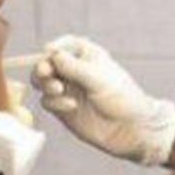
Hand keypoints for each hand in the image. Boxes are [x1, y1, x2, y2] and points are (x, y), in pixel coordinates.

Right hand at [31, 35, 174, 165]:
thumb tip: (52, 53)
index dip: (54, 47)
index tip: (50, 51)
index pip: (64, 45)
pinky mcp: (63, 108)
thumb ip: (74, 67)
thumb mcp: (98, 79)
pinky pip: (47, 101)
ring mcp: (68, 90)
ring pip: (42, 82)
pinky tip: (72, 106)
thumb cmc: (122, 98)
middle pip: (47, 63)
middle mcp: (74, 71)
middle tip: (46, 73)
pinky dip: (54, 102)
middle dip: (43, 67)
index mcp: (87, 56)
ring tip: (58, 89)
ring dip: (45, 84)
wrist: (131, 128)